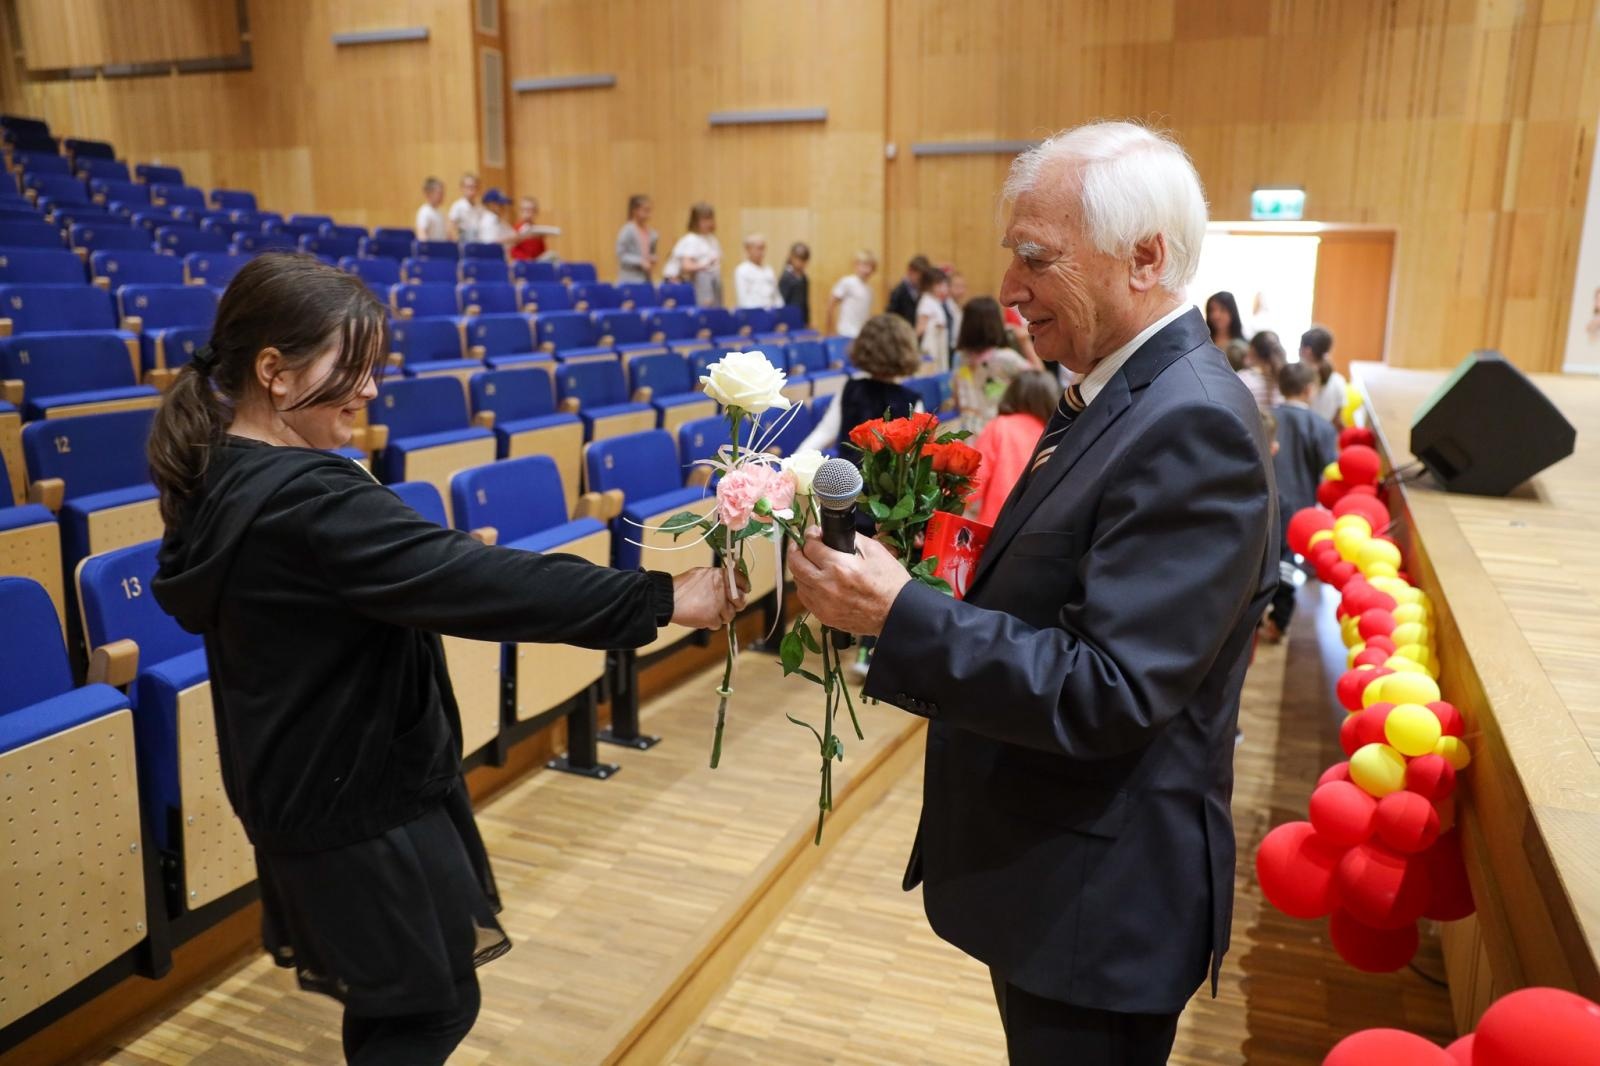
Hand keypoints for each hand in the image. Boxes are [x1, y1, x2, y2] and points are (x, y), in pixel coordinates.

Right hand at [671, 566, 745, 629]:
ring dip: (720, 616)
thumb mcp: (701, 574)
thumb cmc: (682, 586)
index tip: (745, 590)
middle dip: (736, 605)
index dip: (744, 586)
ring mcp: (719, 605)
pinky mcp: (712, 618)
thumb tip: (729, 583)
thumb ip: (717, 578)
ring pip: (729, 615)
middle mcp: (723, 589)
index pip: (741, 579)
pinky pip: (718, 624)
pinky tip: (700, 616)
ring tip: (706, 610)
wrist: (668, 599)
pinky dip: (710, 623)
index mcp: (720, 575)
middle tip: (727, 606)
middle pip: (740, 601)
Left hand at [788, 527, 911, 637]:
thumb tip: (832, 533)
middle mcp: (826, 585)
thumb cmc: (890, 582)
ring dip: (800, 569)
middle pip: (795, 563)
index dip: (810, 535)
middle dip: (796, 550)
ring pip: (797, 581)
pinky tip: (814, 581)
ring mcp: (823, 603)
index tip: (814, 533)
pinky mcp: (824, 616)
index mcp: (839, 567)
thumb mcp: (875, 551)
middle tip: (801, 545)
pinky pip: (805, 598)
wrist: (897, 613)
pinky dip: (805, 586)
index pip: (811, 546)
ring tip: (808, 562)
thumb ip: (851, 539)